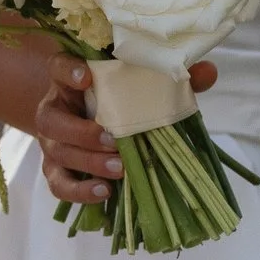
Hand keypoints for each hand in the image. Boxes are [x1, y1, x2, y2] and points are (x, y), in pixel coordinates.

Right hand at [31, 54, 217, 208]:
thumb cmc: (119, 100)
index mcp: (72, 81)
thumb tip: (208, 71)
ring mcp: (53, 142)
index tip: (88, 77)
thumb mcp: (141, 86)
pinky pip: (59, 184)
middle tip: (113, 140)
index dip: (68, 71)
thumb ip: (171, 78)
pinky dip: (79, 191)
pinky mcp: (56, 169)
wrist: (93, 122)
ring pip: (56, 152)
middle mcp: (56, 110)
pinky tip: (104, 192)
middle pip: (51, 119)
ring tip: (119, 169)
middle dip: (81, 132)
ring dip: (88, 162)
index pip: (58, 67)